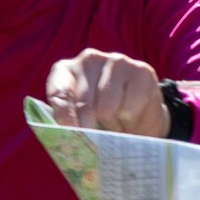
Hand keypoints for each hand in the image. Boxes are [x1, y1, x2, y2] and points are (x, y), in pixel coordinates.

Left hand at [43, 49, 166, 137]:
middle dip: (89, 127)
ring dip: (111, 125)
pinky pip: (129, 108)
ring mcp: (116, 61)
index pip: (59, 92)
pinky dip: (129, 121)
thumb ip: (68, 123)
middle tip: (94, 140)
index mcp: (65, 70)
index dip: (64, 115)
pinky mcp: (141, 71)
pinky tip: (129, 118)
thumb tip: (70, 134)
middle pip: (83, 103)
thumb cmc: (100, 118)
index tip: (70, 133)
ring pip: (107, 108)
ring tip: (114, 126)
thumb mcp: (77, 121)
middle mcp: (89, 59)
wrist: (139, 115)